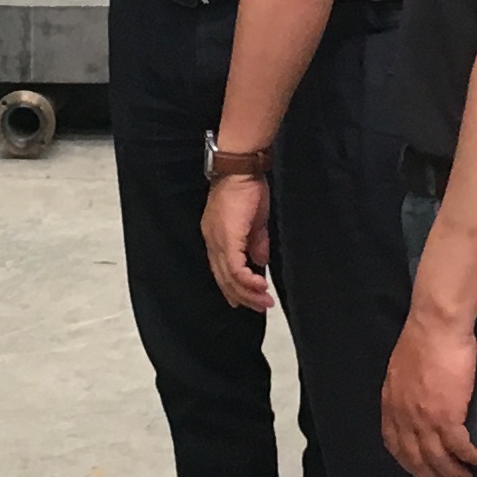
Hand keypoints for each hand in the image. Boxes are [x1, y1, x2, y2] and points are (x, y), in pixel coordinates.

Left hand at [203, 173, 272, 311]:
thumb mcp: (255, 222)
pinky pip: (235, 268)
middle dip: (242, 297)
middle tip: (260, 307)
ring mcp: (217, 240)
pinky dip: (248, 281)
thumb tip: (260, 263)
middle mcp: (212, 241)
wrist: (242, 169)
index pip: (220, 270)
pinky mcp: (227, 238)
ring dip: (248, 293)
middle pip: (223, 279)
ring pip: (228, 277)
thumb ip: (256, 244)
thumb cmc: (248, 188)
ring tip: (264, 301)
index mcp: (216, 236)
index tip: (246, 302)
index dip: (232, 288)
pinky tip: (261, 286)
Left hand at [383, 310, 476, 476]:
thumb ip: (404, 391)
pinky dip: (468, 457)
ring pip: (437, 458)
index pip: (394, 444)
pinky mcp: (447, 416)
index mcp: (391, 405)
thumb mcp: (400, 370)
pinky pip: (458, 446)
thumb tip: (413, 400)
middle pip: (415, 458)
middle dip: (430, 475)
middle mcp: (404, 417)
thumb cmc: (422, 339)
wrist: (435, 326)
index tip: (420, 470)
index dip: (408, 462)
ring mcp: (424, 419)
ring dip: (452, 473)